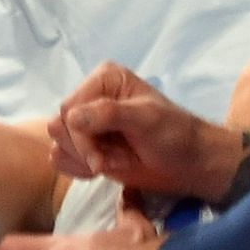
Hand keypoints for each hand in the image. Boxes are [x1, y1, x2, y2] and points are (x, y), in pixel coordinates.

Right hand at [47, 62, 230, 199]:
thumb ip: (109, 114)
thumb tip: (71, 118)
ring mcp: (87, 122)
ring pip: (59, 143)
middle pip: (60, 127)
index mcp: (103, 80)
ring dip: (86, 160)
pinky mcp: (87, 145)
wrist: (190, 164)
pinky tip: (105, 168)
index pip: (68, 109)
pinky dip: (79, 169)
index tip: (104, 159)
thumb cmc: (175, 136)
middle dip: (86, 150)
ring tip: (117, 161)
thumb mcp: (146, 120)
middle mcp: (90, 97)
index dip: (82, 138)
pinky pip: (61, 158)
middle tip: (117, 159)